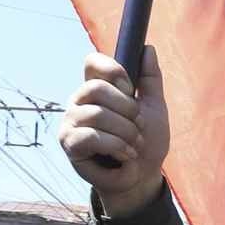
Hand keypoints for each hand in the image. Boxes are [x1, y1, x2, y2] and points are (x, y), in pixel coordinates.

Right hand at [60, 47, 170, 216]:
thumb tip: (147, 48)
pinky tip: (125, 156)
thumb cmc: (147, 142)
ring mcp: (71, 121)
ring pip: (98, 114)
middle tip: (139, 127)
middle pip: (97, 88)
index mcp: (98, 88)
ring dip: (126, 133)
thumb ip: (151, 80)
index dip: (114, 71)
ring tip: (134, 146)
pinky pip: (92, 136)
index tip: (130, 88)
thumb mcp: (155, 108)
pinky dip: (116, 147)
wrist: (143, 177)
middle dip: (128, 109)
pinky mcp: (69, 143)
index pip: (93, 62)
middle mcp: (80, 101)